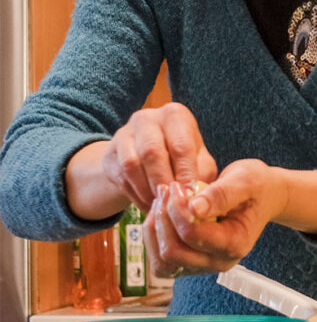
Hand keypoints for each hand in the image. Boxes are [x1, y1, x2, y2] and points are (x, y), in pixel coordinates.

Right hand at [101, 102, 216, 212]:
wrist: (148, 158)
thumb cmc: (181, 158)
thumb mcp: (198, 160)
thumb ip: (201, 174)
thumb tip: (194, 195)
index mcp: (175, 115)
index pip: (181, 145)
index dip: (185, 174)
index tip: (190, 197)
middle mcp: (148, 117)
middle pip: (152, 152)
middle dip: (163, 182)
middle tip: (172, 204)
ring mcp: (125, 133)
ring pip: (132, 164)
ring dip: (147, 191)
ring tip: (161, 206)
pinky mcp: (111, 153)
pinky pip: (121, 176)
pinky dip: (136, 195)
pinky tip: (148, 204)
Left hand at [143, 159, 287, 277]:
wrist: (261, 196)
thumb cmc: (255, 187)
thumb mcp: (245, 180)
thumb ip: (221, 195)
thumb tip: (194, 209)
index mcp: (234, 244)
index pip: (191, 235)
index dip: (176, 209)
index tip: (178, 186)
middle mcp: (219, 261)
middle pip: (172, 253)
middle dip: (163, 218)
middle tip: (167, 190)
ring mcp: (203, 265)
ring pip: (162, 262)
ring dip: (156, 230)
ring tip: (162, 202)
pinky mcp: (190, 262)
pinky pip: (161, 261)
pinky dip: (155, 238)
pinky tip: (162, 214)